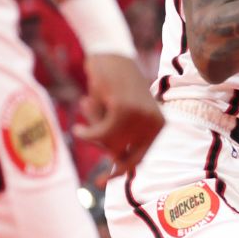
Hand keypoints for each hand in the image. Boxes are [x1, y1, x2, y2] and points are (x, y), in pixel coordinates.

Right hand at [73, 54, 163, 175]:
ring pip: (108, 144)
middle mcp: (155, 123)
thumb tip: (116, 161)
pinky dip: (87, 133)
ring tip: (89, 107)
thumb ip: (120, 136)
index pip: (139, 157)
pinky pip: (100, 134)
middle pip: (118, 153)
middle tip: (87, 125)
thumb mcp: (120, 114)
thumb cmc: (113, 84)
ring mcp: (142, 118)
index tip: (100, 183)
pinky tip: (79, 127)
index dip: (120, 171)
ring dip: (92, 131)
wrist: (111, 53)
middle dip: (99, 142)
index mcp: (158, 125)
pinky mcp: (125, 110)